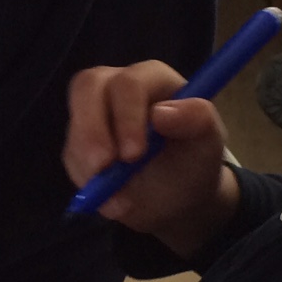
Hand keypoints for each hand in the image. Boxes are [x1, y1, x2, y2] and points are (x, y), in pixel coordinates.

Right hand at [64, 61, 238, 256]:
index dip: (126, 116)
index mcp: (152, 79)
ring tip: (117, 200)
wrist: (178, 196)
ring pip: (75, 126)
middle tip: (102, 167)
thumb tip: (162, 113)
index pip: (128, 83)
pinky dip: (86, 182)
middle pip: (86, 87)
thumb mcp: (209, 142)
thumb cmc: (195, 160)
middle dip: (91, 131)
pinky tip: (113, 202)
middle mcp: (117, 87)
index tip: (134, 155)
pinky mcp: (80, 142)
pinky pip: (71, 156)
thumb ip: (198, 119)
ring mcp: (95, 113)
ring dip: (88, 164)